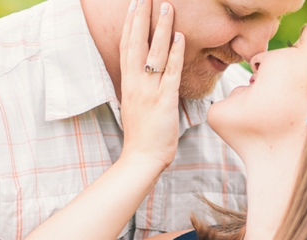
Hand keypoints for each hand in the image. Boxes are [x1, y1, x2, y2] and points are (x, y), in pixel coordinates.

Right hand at [118, 0, 184, 171]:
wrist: (142, 157)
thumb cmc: (143, 135)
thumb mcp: (137, 105)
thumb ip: (141, 88)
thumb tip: (148, 76)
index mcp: (128, 82)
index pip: (127, 45)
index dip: (130, 23)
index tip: (134, 4)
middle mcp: (136, 82)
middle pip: (136, 42)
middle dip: (141, 16)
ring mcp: (149, 90)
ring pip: (154, 53)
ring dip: (161, 28)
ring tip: (167, 6)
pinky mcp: (164, 100)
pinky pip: (171, 72)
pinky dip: (175, 54)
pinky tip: (180, 37)